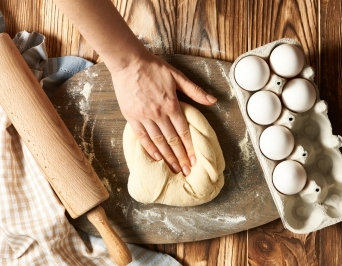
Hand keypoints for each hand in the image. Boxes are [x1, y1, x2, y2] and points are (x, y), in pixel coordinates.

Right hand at [112, 53, 216, 175]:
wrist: (128, 62)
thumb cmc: (153, 68)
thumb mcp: (177, 76)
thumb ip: (195, 91)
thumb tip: (213, 101)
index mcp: (171, 104)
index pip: (183, 132)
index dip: (190, 148)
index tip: (195, 160)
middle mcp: (158, 114)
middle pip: (172, 140)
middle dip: (180, 157)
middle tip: (186, 171)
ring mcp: (144, 116)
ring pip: (158, 141)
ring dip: (167, 157)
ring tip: (174, 169)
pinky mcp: (131, 117)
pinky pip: (142, 137)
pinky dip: (149, 148)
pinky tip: (156, 158)